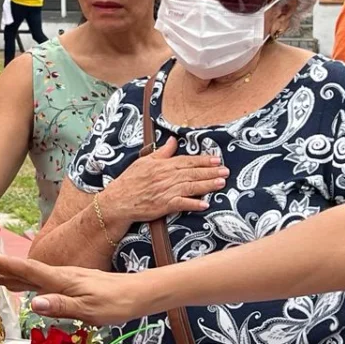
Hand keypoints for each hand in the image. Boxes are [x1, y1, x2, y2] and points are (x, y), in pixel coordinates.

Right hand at [0, 253, 145, 325]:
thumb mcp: (88, 309)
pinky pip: (43, 280)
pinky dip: (27, 281)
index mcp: (62, 279)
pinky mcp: (71, 282)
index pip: (29, 270)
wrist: (137, 293)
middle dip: (4, 269)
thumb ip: (60, 305)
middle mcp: (61, 275)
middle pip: (27, 271)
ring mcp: (66, 278)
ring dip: (13, 275)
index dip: (7, 264)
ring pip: (33, 276)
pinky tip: (23, 285)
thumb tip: (34, 302)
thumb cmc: (115, 301)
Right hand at [100, 137, 227, 224]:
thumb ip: (162, 152)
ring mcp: (166, 191)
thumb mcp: (145, 161)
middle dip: (211, 171)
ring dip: (207, 185)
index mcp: (163, 165)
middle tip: (226, 170)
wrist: (119, 200)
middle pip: (192, 173)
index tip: (217, 159)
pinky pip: (182, 204)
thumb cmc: (130, 180)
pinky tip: (205, 204)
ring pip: (191, 186)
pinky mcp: (164, 205)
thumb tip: (172, 140)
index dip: (203, 160)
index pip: (187, 160)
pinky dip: (193, 204)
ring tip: (221, 183)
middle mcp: (166, 177)